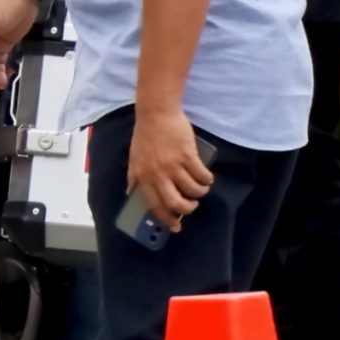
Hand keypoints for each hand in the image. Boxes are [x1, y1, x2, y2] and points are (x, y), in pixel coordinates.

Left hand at [127, 107, 214, 233]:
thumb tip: (131, 192)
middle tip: (192, 206)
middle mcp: (158, 174)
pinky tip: (207, 178)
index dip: (167, 219)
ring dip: (200, 193)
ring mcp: (173, 165)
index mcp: (143, 177)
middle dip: (187, 209)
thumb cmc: (145, 135)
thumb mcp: (134, 158)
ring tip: (202, 189)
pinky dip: (207, 179)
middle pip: (175, 202)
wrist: (156, 113)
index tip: (176, 227)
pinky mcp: (187, 155)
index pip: (155, 205)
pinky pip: (201, 175)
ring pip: (192, 190)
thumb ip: (134, 177)